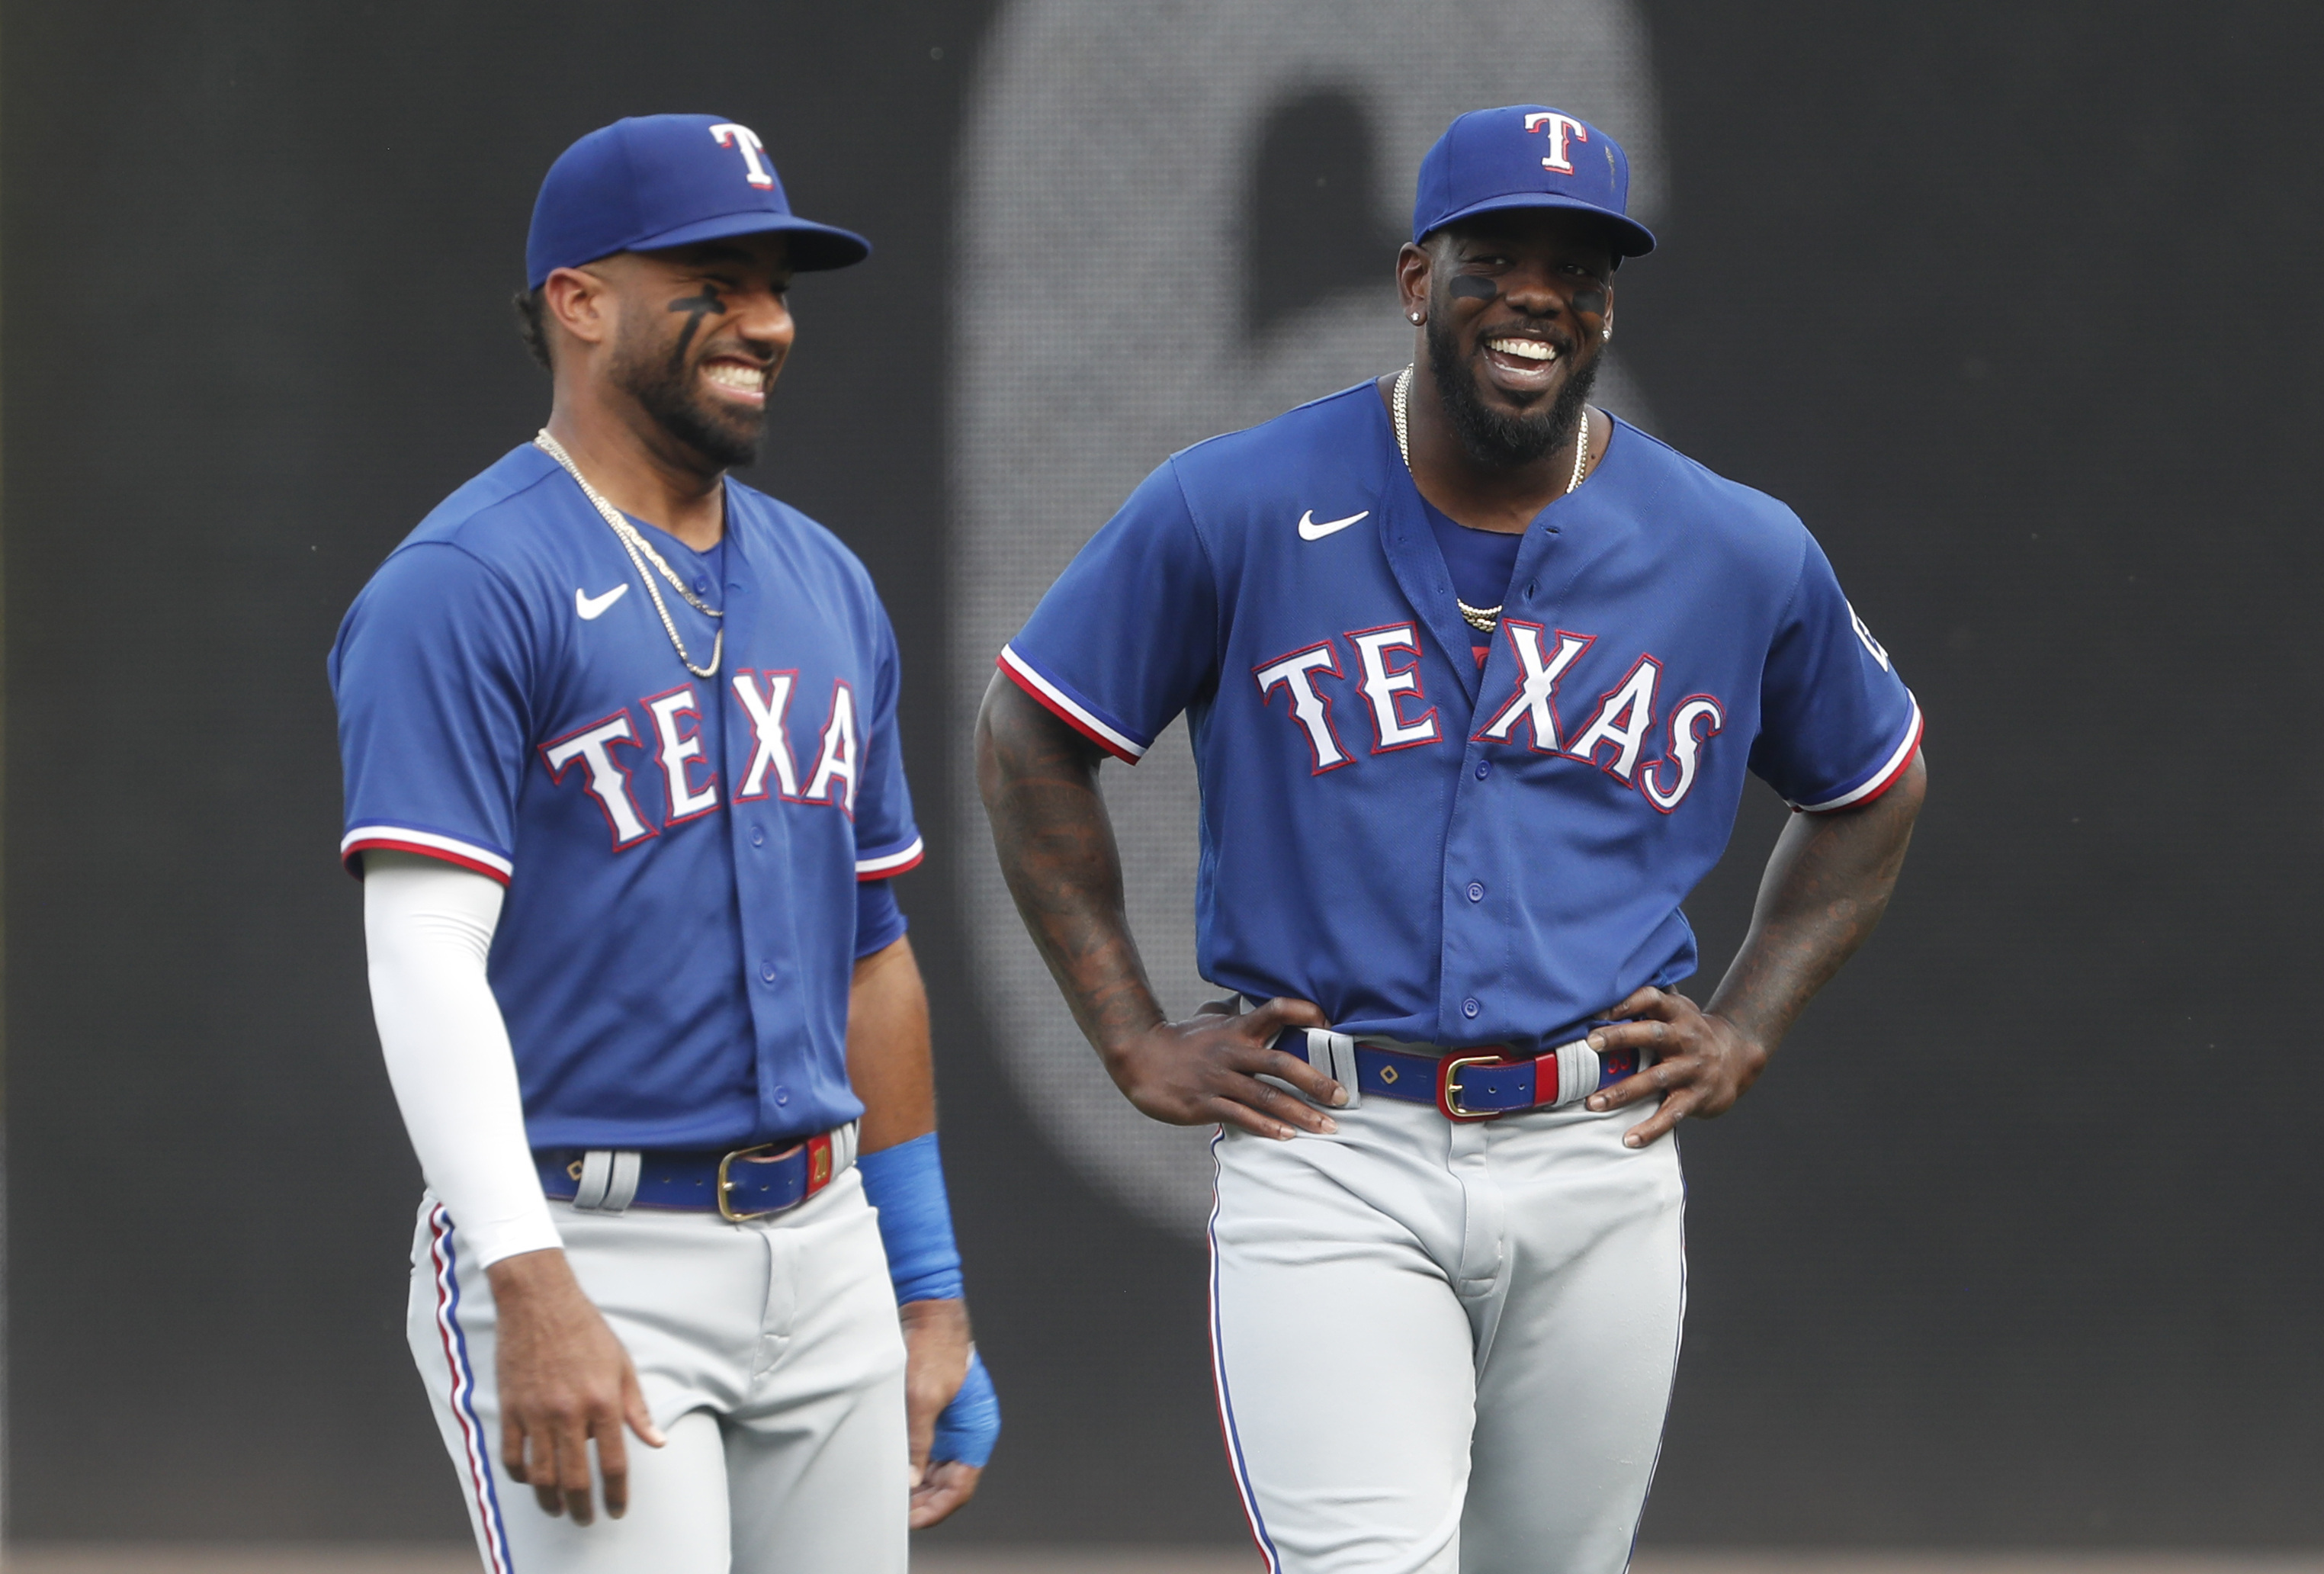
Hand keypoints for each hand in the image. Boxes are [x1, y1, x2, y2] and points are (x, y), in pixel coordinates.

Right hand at [486, 1248, 665, 1522]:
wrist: (539, 1301)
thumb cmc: (586, 1330)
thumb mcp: (622, 1365)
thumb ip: (637, 1409)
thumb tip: (657, 1443)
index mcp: (603, 1401)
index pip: (614, 1462)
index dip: (616, 1493)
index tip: (616, 1510)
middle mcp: (569, 1412)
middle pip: (575, 1478)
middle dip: (582, 1508)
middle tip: (586, 1520)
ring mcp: (535, 1412)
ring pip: (541, 1475)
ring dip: (550, 1501)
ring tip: (558, 1510)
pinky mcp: (510, 1407)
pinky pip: (511, 1455)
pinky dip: (520, 1476)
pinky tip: (531, 1481)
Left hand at [899, 1298, 980, 1526]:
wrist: (928, 1313)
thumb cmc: (934, 1349)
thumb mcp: (922, 1399)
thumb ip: (918, 1442)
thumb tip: (911, 1481)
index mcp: (976, 1431)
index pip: (960, 1487)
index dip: (936, 1508)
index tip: (910, 1519)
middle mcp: (968, 1433)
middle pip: (948, 1484)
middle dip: (923, 1502)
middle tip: (895, 1512)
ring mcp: (952, 1426)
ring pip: (936, 1472)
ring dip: (916, 1487)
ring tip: (891, 1497)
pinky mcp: (936, 1417)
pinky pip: (926, 1454)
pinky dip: (911, 1468)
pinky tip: (892, 1473)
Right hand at [1102, 996, 1343, 1139]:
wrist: (1138, 1058)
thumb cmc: (1180, 1040)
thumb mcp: (1207, 1018)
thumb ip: (1230, 1010)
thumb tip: (1242, 998)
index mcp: (1237, 1028)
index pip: (1276, 1010)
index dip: (1304, 1013)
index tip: (1330, 1025)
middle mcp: (1232, 1051)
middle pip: (1280, 1062)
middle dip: (1315, 1081)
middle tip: (1342, 1096)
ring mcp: (1219, 1078)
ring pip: (1266, 1095)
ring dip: (1300, 1112)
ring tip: (1326, 1127)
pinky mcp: (1205, 1102)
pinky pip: (1241, 1115)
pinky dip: (1266, 1126)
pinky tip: (1287, 1136)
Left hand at [1583, 985, 1768, 1148]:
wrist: (1736, 1058)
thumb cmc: (1691, 1032)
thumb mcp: (1677, 1009)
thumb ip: (1648, 998)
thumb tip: (1605, 985)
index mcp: (1678, 1013)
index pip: (1653, 999)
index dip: (1629, 1001)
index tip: (1602, 1009)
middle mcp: (1686, 1038)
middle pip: (1653, 1034)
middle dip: (1621, 1037)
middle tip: (1591, 1042)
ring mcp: (1691, 1069)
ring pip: (1656, 1078)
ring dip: (1623, 1091)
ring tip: (1594, 1102)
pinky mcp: (1696, 1097)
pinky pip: (1671, 1114)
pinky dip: (1651, 1128)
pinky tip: (1630, 1139)